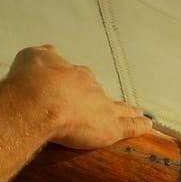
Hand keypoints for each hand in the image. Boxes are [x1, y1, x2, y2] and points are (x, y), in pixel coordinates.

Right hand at [2, 45, 152, 148]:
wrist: (40, 101)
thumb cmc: (32, 80)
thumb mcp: (32, 58)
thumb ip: (43, 57)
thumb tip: (51, 53)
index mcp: (72, 72)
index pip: (78, 77)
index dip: (76, 84)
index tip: (74, 90)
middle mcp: (91, 87)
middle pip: (100, 93)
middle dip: (101, 99)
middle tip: (103, 105)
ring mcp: (103, 107)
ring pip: (120, 108)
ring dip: (128, 111)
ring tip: (137, 113)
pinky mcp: (110, 128)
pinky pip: (130, 126)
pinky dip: (139, 126)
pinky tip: (148, 125)